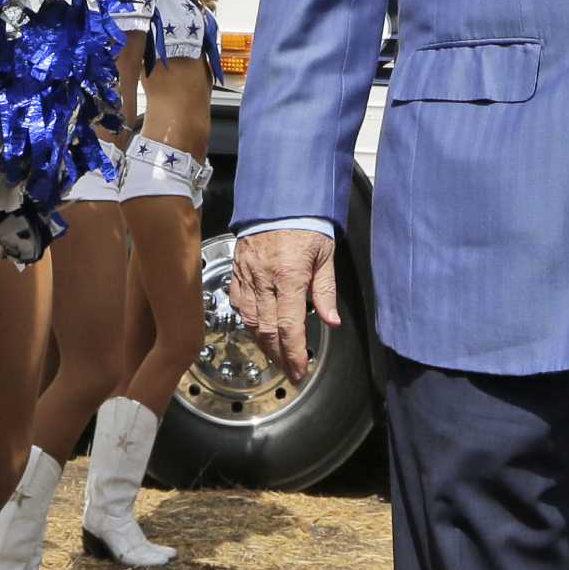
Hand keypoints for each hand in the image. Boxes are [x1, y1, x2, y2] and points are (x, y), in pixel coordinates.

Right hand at [228, 229, 342, 383]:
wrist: (280, 198)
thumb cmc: (307, 223)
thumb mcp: (325, 255)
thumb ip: (326, 292)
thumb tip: (332, 321)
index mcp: (289, 275)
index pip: (288, 326)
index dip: (293, 353)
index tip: (299, 370)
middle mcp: (264, 278)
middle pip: (267, 329)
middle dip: (279, 355)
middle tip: (290, 371)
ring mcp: (247, 274)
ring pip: (249, 320)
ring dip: (262, 342)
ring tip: (277, 355)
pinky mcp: (237, 270)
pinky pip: (237, 302)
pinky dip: (246, 320)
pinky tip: (257, 328)